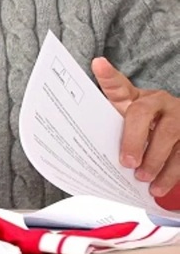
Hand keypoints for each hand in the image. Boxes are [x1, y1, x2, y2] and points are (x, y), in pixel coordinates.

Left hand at [92, 58, 179, 205]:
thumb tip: (83, 144)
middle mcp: (158, 101)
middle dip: (134, 139)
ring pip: (170, 136)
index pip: (119, 84)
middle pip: (143, 114)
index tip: (98, 65)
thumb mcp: (126, 122)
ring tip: (143, 180)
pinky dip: (171, 175)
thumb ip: (109, 128)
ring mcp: (179, 117)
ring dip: (156, 162)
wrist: (178, 132)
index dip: (108, 75)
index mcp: (136, 97)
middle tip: (127, 163)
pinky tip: (160, 188)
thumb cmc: (143, 129)